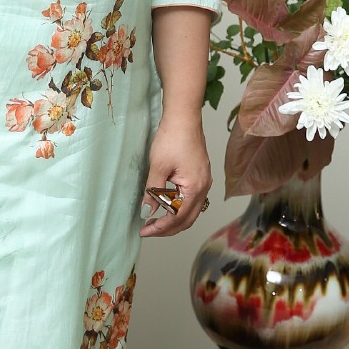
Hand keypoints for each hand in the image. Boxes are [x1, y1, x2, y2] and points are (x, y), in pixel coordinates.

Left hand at [139, 116, 211, 236]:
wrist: (184, 118)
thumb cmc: (172, 138)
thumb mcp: (158, 167)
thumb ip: (153, 193)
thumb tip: (147, 212)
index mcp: (195, 188)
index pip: (178, 218)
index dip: (161, 227)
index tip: (145, 230)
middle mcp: (204, 187)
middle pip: (187, 219)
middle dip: (167, 228)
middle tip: (148, 230)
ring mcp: (204, 181)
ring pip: (190, 210)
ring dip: (173, 218)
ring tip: (155, 220)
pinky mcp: (200, 175)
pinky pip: (191, 199)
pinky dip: (178, 207)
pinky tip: (166, 205)